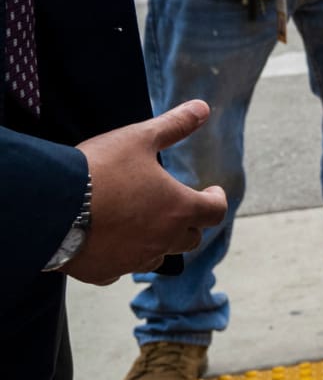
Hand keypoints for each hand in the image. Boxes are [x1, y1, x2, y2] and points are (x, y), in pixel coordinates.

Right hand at [67, 102, 230, 284]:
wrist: (49, 205)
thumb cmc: (99, 169)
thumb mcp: (139, 138)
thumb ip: (174, 125)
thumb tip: (202, 107)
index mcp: (179, 209)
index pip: (215, 212)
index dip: (216, 201)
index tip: (211, 192)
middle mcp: (162, 240)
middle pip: (190, 239)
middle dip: (189, 223)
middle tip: (179, 208)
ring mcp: (132, 260)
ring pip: (158, 258)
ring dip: (157, 243)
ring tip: (146, 225)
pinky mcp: (103, 272)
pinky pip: (120, 270)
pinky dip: (121, 258)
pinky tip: (112, 246)